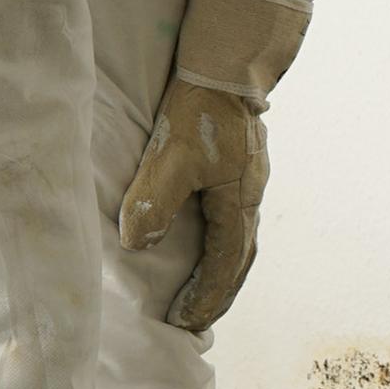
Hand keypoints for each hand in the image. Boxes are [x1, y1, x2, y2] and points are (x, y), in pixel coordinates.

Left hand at [118, 0, 309, 329]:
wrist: (225, 65)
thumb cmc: (198, 112)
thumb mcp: (169, 159)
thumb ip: (153, 203)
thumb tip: (138, 245)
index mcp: (238, 202)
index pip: (224, 264)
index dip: (205, 296)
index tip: (185, 322)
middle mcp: (251, 197)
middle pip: (240, 259)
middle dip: (219, 293)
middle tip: (196, 320)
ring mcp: (250, 182)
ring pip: (242, 240)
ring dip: (223, 271)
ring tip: (202, 291)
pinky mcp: (242, 168)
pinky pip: (236, 220)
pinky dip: (223, 245)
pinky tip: (207, 240)